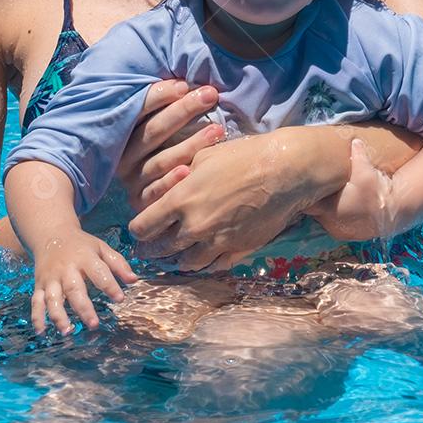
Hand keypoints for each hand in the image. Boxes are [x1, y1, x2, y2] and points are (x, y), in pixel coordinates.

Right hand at [31, 229, 137, 335]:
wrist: (51, 234)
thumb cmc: (81, 245)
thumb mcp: (101, 248)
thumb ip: (118, 263)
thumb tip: (134, 280)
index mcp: (84, 258)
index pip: (99, 272)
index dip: (110, 285)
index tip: (120, 299)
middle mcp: (66, 269)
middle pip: (73, 289)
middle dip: (83, 308)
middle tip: (94, 324)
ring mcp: (51, 278)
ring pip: (52, 298)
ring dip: (58, 315)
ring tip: (67, 331)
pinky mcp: (39, 285)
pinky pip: (36, 302)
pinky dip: (37, 317)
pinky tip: (41, 332)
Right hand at [116, 79, 224, 211]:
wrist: (156, 199)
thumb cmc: (168, 148)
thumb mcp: (163, 124)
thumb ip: (168, 104)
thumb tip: (186, 80)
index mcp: (125, 131)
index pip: (140, 109)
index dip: (160, 96)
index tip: (185, 85)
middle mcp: (124, 155)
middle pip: (152, 131)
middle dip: (182, 111)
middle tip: (210, 95)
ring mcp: (131, 179)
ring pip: (159, 160)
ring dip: (189, 145)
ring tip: (216, 131)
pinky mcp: (140, 201)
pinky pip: (156, 191)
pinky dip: (171, 182)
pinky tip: (187, 171)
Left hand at [128, 128, 335, 271]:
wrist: (284, 171)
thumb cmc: (243, 156)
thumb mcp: (203, 157)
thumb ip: (180, 177)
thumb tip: (166, 189)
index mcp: (180, 199)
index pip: (143, 226)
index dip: (137, 230)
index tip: (139, 230)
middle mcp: (194, 225)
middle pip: (161, 249)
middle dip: (152, 250)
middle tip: (148, 250)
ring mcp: (217, 241)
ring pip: (186, 263)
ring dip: (177, 261)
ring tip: (174, 257)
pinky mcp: (238, 249)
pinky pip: (213, 266)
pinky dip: (204, 265)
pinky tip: (201, 260)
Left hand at [309, 138, 394, 241]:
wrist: (395, 212)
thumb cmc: (376, 191)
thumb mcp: (365, 170)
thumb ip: (357, 154)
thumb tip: (355, 140)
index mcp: (328, 208)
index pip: (307, 205)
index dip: (305, 195)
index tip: (305, 186)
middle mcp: (330, 223)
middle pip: (315, 212)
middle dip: (318, 202)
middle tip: (321, 189)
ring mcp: (339, 231)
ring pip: (325, 220)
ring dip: (328, 212)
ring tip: (334, 199)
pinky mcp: (349, 236)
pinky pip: (337, 226)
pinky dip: (338, 219)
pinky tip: (345, 208)